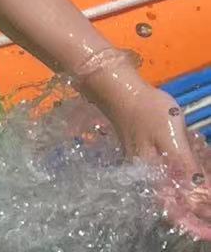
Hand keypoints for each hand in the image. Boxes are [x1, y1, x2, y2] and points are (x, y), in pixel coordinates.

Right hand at [82, 69, 210, 232]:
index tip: (209, 232)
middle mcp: (148, 177)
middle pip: (173, 208)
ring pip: (170, 197)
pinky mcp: (148, 158)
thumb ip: (187, 168)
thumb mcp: (170, 137)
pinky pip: (167, 183)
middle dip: (194, 219)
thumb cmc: (146, 112)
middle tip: (210, 223)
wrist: (120, 90)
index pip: (174, 211)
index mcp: (153, 176)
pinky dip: (182, 192)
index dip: (194, 225)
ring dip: (190, 207)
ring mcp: (147, 168)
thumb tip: (203, 194)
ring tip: (205, 210)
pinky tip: (193, 187)